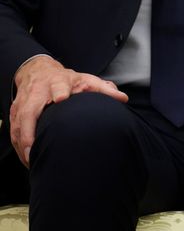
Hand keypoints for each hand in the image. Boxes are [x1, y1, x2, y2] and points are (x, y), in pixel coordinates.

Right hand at [9, 56, 127, 166]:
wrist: (39, 71)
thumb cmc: (67, 80)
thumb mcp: (86, 80)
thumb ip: (103, 89)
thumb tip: (123, 98)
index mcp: (58, 82)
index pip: (59, 85)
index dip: (60, 90)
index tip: (61, 98)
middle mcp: (38, 92)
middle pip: (30, 108)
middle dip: (30, 127)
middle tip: (34, 145)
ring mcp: (24, 103)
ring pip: (18, 123)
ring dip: (23, 142)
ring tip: (31, 159)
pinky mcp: (15, 112)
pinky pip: (14, 130)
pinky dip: (19, 145)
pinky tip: (27, 158)